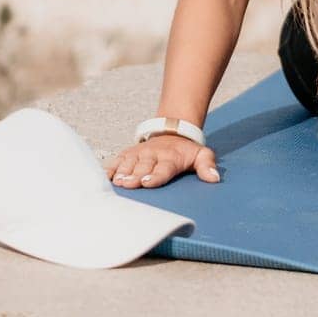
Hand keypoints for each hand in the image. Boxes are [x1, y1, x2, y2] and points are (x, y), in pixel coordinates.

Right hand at [104, 134, 219, 187]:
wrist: (172, 132)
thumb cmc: (186, 152)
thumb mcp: (201, 155)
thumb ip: (207, 165)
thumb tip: (214, 179)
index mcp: (170, 158)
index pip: (163, 168)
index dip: (155, 175)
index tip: (147, 182)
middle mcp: (152, 155)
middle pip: (142, 167)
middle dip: (135, 176)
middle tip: (129, 184)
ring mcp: (139, 154)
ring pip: (128, 163)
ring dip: (122, 173)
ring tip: (117, 182)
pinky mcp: (128, 154)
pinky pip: (117, 160)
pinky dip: (109, 168)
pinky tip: (103, 177)